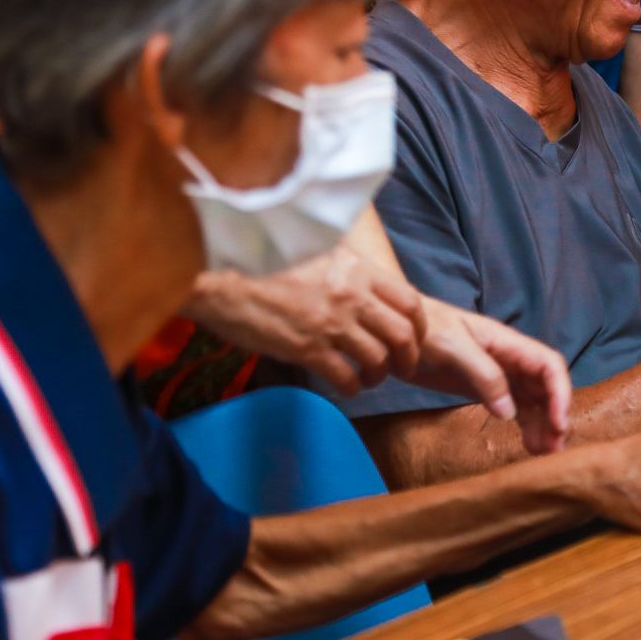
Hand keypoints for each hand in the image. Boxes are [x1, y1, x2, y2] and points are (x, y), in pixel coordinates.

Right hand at [184, 241, 426, 395]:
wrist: (221, 274)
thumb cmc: (263, 261)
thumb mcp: (316, 250)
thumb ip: (346, 268)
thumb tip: (364, 282)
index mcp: (357, 269)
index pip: (410, 300)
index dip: (418, 326)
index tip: (414, 339)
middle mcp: (351, 295)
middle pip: (403, 335)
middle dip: (408, 359)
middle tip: (401, 370)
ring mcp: (331, 323)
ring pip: (378, 360)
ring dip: (379, 376)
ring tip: (368, 379)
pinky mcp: (307, 349)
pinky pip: (345, 378)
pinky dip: (351, 389)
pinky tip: (344, 387)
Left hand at [413, 298, 570, 455]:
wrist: (395, 331)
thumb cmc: (424, 329)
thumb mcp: (452, 346)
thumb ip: (484, 375)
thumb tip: (510, 413)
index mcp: (507, 343)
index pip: (549, 365)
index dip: (560, 393)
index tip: (559, 423)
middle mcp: (509, 358)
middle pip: (545, 387)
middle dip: (554, 415)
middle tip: (552, 450)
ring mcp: (498, 374)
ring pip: (533, 400)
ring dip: (542, 424)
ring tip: (542, 453)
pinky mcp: (483, 388)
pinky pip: (514, 407)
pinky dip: (525, 425)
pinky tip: (527, 443)